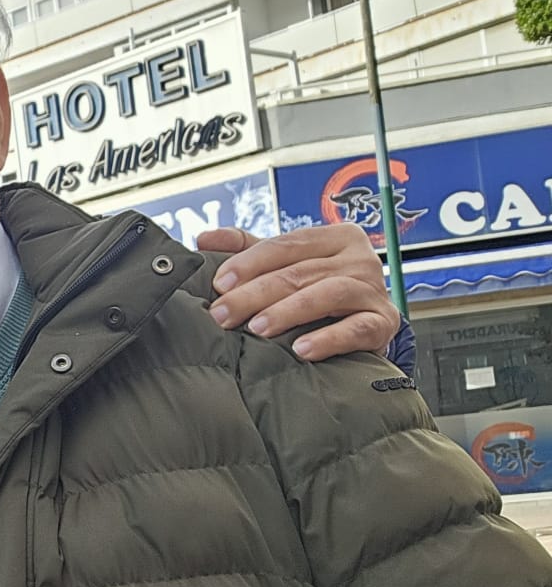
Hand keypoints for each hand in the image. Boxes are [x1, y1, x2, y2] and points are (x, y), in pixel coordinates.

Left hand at [199, 223, 396, 360]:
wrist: (363, 328)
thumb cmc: (317, 292)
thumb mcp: (285, 265)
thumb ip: (247, 249)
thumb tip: (204, 239)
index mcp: (335, 237)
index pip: (287, 244)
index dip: (250, 262)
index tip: (218, 283)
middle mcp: (359, 258)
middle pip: (301, 272)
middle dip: (255, 294)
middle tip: (222, 314)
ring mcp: (374, 290)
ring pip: (328, 294)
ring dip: (289, 312)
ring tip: (258, 329)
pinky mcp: (383, 323)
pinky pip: (357, 329)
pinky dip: (329, 338)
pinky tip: (302, 349)